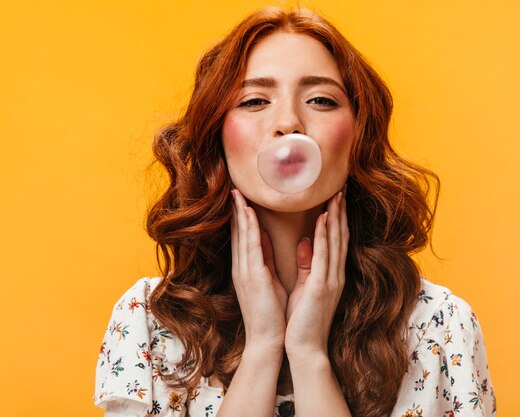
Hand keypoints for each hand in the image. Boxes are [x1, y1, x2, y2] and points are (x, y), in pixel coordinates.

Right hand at [230, 189, 287, 350]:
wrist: (268, 340)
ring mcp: (244, 272)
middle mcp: (242, 267)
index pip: (242, 236)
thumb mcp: (268, 279)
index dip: (240, 216)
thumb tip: (263, 237)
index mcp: (247, 269)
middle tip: (234, 187)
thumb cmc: (271, 313)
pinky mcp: (253, 277)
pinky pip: (250, 247)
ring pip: (240, 235)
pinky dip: (248, 228)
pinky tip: (247, 212)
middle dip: (235, 209)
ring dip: (239, 212)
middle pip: (236, 232)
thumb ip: (264, 258)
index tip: (240, 197)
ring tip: (237, 192)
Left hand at [284, 186, 348, 356]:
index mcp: (330, 274)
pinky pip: (324, 255)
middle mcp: (335, 274)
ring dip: (335, 216)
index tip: (335, 197)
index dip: (337, 217)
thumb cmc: (302, 320)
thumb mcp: (305, 287)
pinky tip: (324, 218)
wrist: (304, 347)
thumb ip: (307, 264)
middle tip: (340, 186)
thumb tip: (305, 242)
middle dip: (340, 211)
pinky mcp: (321, 286)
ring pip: (335, 241)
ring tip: (335, 194)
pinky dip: (324, 235)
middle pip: (340, 236)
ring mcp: (330, 279)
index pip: (335, 240)